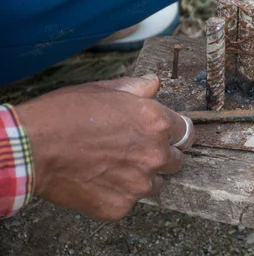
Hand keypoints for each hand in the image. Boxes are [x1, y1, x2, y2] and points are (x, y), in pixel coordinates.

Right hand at [15, 75, 194, 220]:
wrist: (32, 147)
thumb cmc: (66, 113)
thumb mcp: (105, 89)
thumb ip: (137, 88)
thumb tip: (154, 83)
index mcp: (157, 122)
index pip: (186, 132)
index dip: (176, 133)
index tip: (166, 135)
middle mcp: (155, 154)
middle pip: (176, 160)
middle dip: (161, 155)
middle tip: (135, 151)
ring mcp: (139, 183)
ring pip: (155, 184)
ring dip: (143, 177)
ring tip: (115, 166)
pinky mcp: (121, 206)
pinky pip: (130, 201)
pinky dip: (119, 194)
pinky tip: (99, 181)